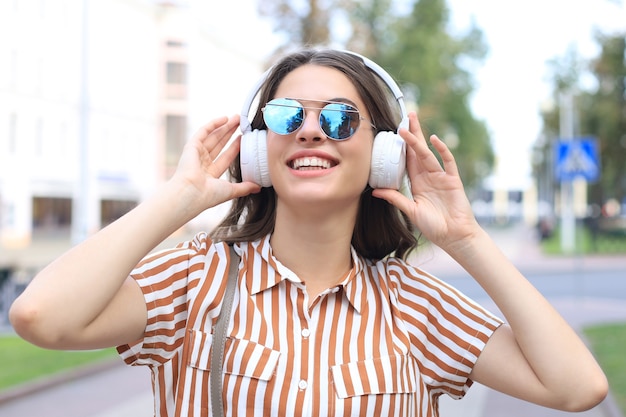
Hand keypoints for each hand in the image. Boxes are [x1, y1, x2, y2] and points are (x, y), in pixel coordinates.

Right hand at [172, 115, 260, 212]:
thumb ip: (245, 187)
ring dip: (225, 126)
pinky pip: (204, 131)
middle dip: (230, 133)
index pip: (226, 157)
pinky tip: (225, 118)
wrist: (191, 194)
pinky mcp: (191, 146)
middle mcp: (202, 163)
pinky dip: (214, 124)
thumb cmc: (208, 196)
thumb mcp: (231, 190)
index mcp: (210, 174)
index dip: (235, 147)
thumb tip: (258, 187)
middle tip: (241, 123)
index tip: (244, 138)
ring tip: (237, 118)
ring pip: (214, 136)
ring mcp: (196, 154)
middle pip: (220, 144)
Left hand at [372, 112, 480, 251]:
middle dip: (412, 133)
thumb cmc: (434, 226)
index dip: (401, 146)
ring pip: (428, 153)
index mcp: (417, 183)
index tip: (394, 132)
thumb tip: (375, 191)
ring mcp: (441, 176)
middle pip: (417, 151)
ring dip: (419, 138)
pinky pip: (447, 162)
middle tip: (406, 115)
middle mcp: (428, 176)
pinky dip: (442, 150)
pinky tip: (434, 140)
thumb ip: (395, 198)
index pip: (407, 160)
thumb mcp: (410, 210)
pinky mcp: (452, 180)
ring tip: (411, 123)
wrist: (454, 236)